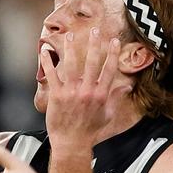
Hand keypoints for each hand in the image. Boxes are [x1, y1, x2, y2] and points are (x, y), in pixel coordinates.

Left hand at [41, 28, 126, 152]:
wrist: (71, 143)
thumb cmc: (90, 131)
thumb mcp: (107, 115)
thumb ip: (115, 98)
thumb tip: (126, 87)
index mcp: (101, 95)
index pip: (109, 69)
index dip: (112, 53)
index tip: (114, 40)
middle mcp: (88, 91)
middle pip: (92, 62)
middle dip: (94, 43)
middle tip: (95, 30)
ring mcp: (71, 92)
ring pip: (72, 64)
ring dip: (71, 48)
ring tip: (71, 35)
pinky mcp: (57, 96)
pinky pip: (52, 75)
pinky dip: (48, 62)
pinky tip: (45, 51)